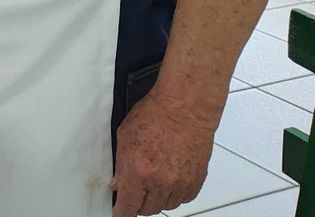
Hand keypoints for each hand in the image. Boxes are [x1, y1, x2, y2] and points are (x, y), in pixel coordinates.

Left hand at [111, 89, 214, 215]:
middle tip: (136, 194)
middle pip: (148, 209)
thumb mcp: (124, 137)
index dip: (121, 213)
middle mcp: (160, 181)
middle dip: (139, 203)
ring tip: (154, 184)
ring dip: (158, 199)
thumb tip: (118, 183)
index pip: (128, 205)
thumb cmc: (155, 115)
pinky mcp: (196, 180)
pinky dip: (176, 194)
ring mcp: (180, 182)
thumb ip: (121, 165)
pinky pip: (185, 198)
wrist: (185, 108)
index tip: (119, 214)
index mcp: (138, 172)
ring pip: (167, 205)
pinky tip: (170, 182)